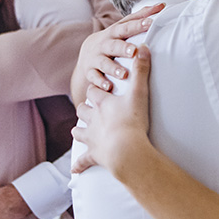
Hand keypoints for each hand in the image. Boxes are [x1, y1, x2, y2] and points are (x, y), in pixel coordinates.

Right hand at [70, 3, 163, 101]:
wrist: (87, 54)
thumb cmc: (113, 39)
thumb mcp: (123, 27)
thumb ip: (140, 17)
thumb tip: (162, 5)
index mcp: (114, 33)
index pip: (126, 27)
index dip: (138, 25)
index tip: (150, 23)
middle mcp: (104, 44)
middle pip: (114, 45)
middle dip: (123, 48)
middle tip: (134, 51)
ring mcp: (96, 58)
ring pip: (104, 63)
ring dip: (113, 68)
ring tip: (123, 74)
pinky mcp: (90, 72)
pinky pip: (94, 77)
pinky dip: (100, 82)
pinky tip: (108, 87)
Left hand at [72, 45, 152, 174]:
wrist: (126, 150)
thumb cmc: (132, 121)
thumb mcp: (139, 93)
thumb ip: (142, 70)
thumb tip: (144, 47)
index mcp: (101, 103)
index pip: (93, 91)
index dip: (95, 88)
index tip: (99, 87)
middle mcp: (92, 119)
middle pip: (82, 110)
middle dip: (85, 108)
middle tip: (90, 108)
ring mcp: (91, 137)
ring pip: (79, 131)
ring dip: (79, 130)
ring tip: (80, 131)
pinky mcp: (94, 155)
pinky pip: (83, 161)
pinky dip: (79, 165)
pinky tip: (74, 170)